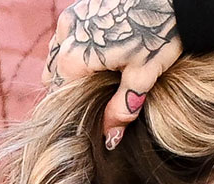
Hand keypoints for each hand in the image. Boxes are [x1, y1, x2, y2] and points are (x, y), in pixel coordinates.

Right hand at [44, 0, 183, 149]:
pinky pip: (69, 32)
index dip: (70, 106)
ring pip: (58, 50)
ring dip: (70, 65)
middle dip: (69, 86)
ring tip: (99, 76)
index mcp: (75, 55)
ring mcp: (73, 15)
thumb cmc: (159, 34)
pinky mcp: (83, 5)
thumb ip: (121, 108)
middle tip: (95, 97)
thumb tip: (109, 140)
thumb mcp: (143, 76)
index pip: (58, 91)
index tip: (86, 116)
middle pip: (54, 70)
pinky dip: (77, 46)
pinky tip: (102, 53)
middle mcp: (66, 32)